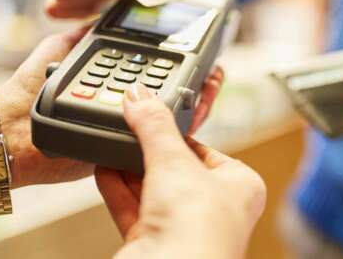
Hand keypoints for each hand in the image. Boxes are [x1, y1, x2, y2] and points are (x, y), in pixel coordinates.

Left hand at [0, 30, 221, 196]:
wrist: (8, 127)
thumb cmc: (27, 89)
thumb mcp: (59, 50)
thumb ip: (84, 35)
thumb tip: (108, 16)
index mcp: (112, 83)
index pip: (156, 72)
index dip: (181, 62)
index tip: (200, 50)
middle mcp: (124, 107)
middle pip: (172, 95)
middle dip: (200, 82)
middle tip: (215, 70)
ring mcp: (126, 128)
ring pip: (172, 117)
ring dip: (199, 100)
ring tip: (213, 83)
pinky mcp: (124, 149)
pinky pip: (159, 140)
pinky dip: (182, 126)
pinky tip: (196, 109)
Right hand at [95, 84, 265, 258]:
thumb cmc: (199, 229)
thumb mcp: (174, 159)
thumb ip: (153, 125)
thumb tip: (140, 97)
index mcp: (240, 186)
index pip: (206, 150)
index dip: (179, 133)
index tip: (154, 116)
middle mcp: (215, 210)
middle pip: (176, 170)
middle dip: (149, 151)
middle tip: (128, 126)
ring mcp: (183, 230)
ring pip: (152, 190)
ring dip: (129, 169)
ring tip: (111, 142)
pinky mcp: (154, 244)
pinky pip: (133, 209)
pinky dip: (117, 189)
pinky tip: (102, 169)